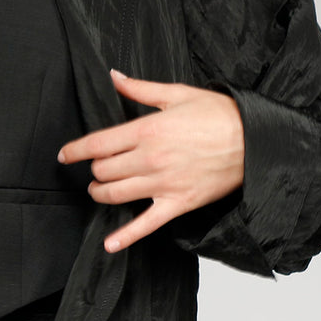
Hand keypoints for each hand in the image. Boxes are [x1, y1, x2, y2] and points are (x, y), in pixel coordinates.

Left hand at [58, 69, 244, 251]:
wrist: (255, 140)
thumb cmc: (219, 115)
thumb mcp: (177, 94)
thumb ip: (140, 89)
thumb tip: (114, 77)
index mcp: (146, 131)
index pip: (97, 144)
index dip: (75, 151)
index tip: (65, 155)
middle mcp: (150, 159)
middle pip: (103, 171)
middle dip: (94, 171)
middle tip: (96, 169)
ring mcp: (163, 184)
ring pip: (115, 195)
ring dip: (101, 194)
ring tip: (99, 190)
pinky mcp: (178, 203)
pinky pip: (146, 225)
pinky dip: (126, 236)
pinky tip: (109, 244)